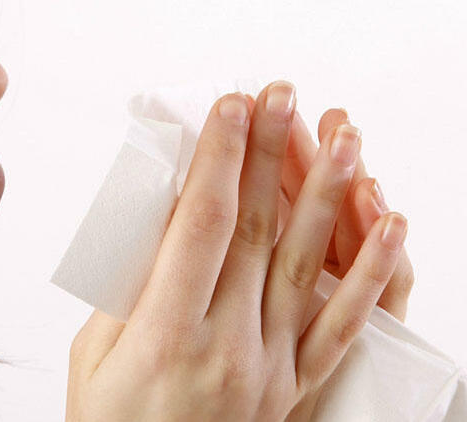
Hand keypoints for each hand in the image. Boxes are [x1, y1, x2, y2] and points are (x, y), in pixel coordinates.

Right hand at [66, 79, 407, 421]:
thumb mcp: (94, 354)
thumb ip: (127, 285)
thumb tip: (162, 216)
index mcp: (163, 336)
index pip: (200, 226)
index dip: (219, 160)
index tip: (230, 108)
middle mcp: (225, 348)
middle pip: (257, 231)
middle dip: (270, 154)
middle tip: (281, 96)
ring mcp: (268, 369)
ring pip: (305, 265)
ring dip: (327, 193)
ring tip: (343, 136)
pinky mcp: (294, 387)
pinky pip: (341, 325)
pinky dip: (372, 272)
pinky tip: (390, 225)